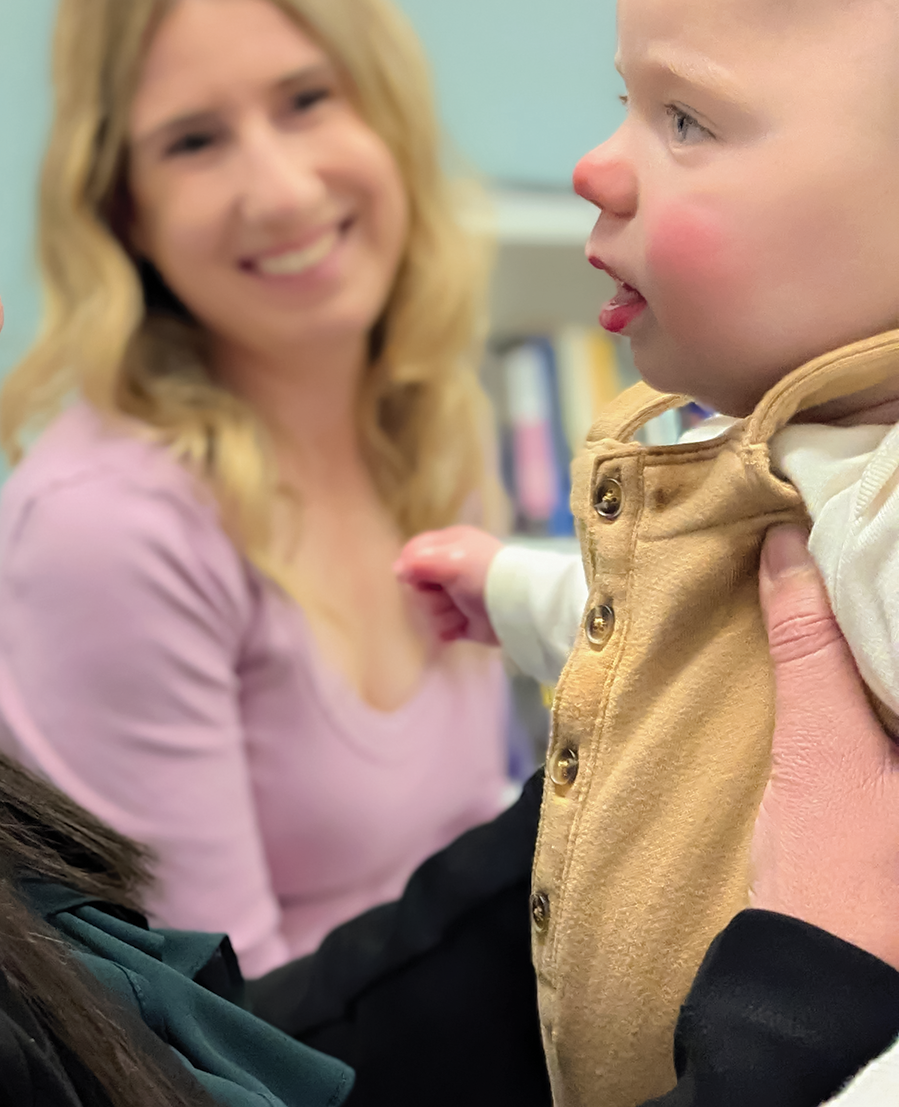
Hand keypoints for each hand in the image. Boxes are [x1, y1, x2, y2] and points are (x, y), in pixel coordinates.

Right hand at [394, 526, 503, 645]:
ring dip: (444, 613)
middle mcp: (451, 570)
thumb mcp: (451, 560)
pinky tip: (463, 624)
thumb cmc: (484, 575)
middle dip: (431, 595)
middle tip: (449, 593)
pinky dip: (450, 629)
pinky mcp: (462, 623)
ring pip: (427, 610)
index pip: (413, 554)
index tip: (417, 576)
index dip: (411, 567)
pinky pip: (439, 629)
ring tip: (463, 610)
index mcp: (450, 547)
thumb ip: (419, 562)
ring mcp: (456, 598)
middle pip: (417, 587)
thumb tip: (397, 570)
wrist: (518, 608)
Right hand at [750, 524, 898, 970]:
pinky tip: (853, 660)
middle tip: (846, 545)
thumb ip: (811, 650)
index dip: (893, 567)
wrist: (820, 989)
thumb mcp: (821, 752)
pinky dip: (881, 682)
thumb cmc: (838, 882)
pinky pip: (895, 717)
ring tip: (842, 591)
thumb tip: (788, 547)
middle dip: (885, 603)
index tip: (872, 522)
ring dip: (880, 642)